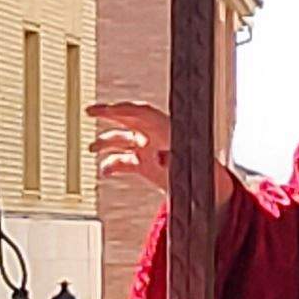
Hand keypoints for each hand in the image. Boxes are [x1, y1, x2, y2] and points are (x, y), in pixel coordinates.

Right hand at [88, 102, 234, 209]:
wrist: (207, 189)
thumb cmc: (204, 173)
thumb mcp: (191, 167)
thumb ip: (175, 161)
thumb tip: (161, 158)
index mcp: (169, 131)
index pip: (144, 113)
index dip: (126, 109)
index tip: (109, 109)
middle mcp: (156, 136)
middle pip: (129, 119)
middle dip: (109, 114)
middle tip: (90, 111)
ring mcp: (149, 149)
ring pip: (122, 139)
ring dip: (106, 142)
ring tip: (91, 148)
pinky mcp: (144, 164)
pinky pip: (124, 160)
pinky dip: (112, 164)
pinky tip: (104, 171)